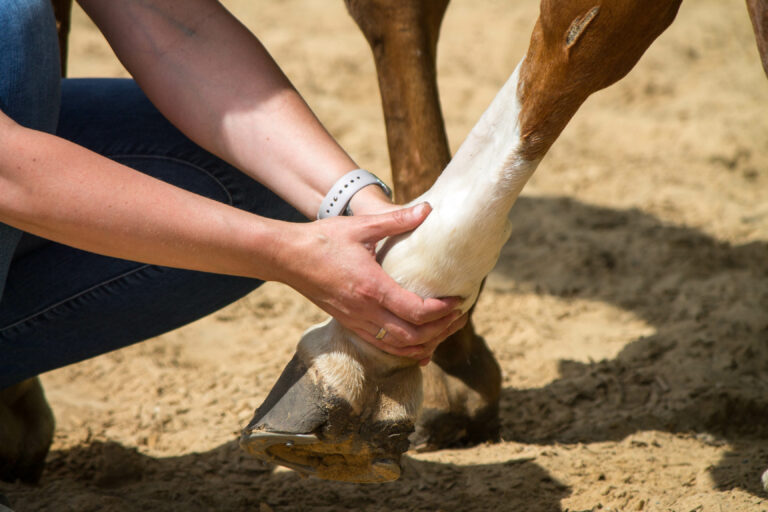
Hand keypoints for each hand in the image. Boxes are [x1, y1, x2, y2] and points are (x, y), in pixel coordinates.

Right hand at [275, 203, 465, 361]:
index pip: (416, 311)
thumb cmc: (322, 239)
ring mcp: (355, 321)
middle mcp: (365, 311)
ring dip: (427, 343)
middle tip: (461, 316)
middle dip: (442, 330)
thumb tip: (428, 209)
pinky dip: (405, 350)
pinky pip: (382, 346)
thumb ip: (396, 220)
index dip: (443, 311)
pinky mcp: (349, 324)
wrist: (287, 257)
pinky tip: (420, 347)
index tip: (459, 300)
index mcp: (371, 287)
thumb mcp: (361, 226)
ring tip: (446, 330)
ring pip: (398, 347)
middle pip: (413, 336)